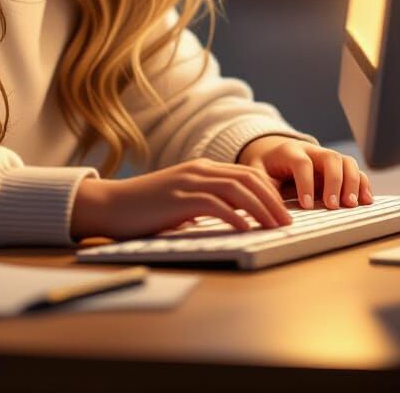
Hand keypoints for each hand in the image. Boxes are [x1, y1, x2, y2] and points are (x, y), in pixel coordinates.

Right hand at [69, 158, 292, 241]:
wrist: (111, 205)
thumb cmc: (144, 208)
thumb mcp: (180, 202)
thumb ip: (204, 204)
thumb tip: (228, 219)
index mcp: (201, 169)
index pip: (245, 174)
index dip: (269, 191)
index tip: (283, 211)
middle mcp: (199, 170)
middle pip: (247, 178)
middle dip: (272, 199)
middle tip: (287, 221)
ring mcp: (188, 182)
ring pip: (236, 190)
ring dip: (261, 209)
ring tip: (275, 226)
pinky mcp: (179, 198)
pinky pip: (215, 205)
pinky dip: (234, 217)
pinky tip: (246, 229)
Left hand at [236, 135, 373, 209]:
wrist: (276, 151)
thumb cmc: (267, 165)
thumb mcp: (258, 171)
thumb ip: (263, 184)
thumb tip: (268, 203)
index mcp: (291, 151)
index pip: (302, 163)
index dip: (306, 183)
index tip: (306, 205)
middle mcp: (313, 151)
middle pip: (330, 158)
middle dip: (334, 182)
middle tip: (333, 206)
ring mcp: (328, 157)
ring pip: (346, 162)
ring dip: (352, 182)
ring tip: (352, 205)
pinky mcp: (339, 166)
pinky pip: (355, 170)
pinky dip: (363, 183)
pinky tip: (366, 200)